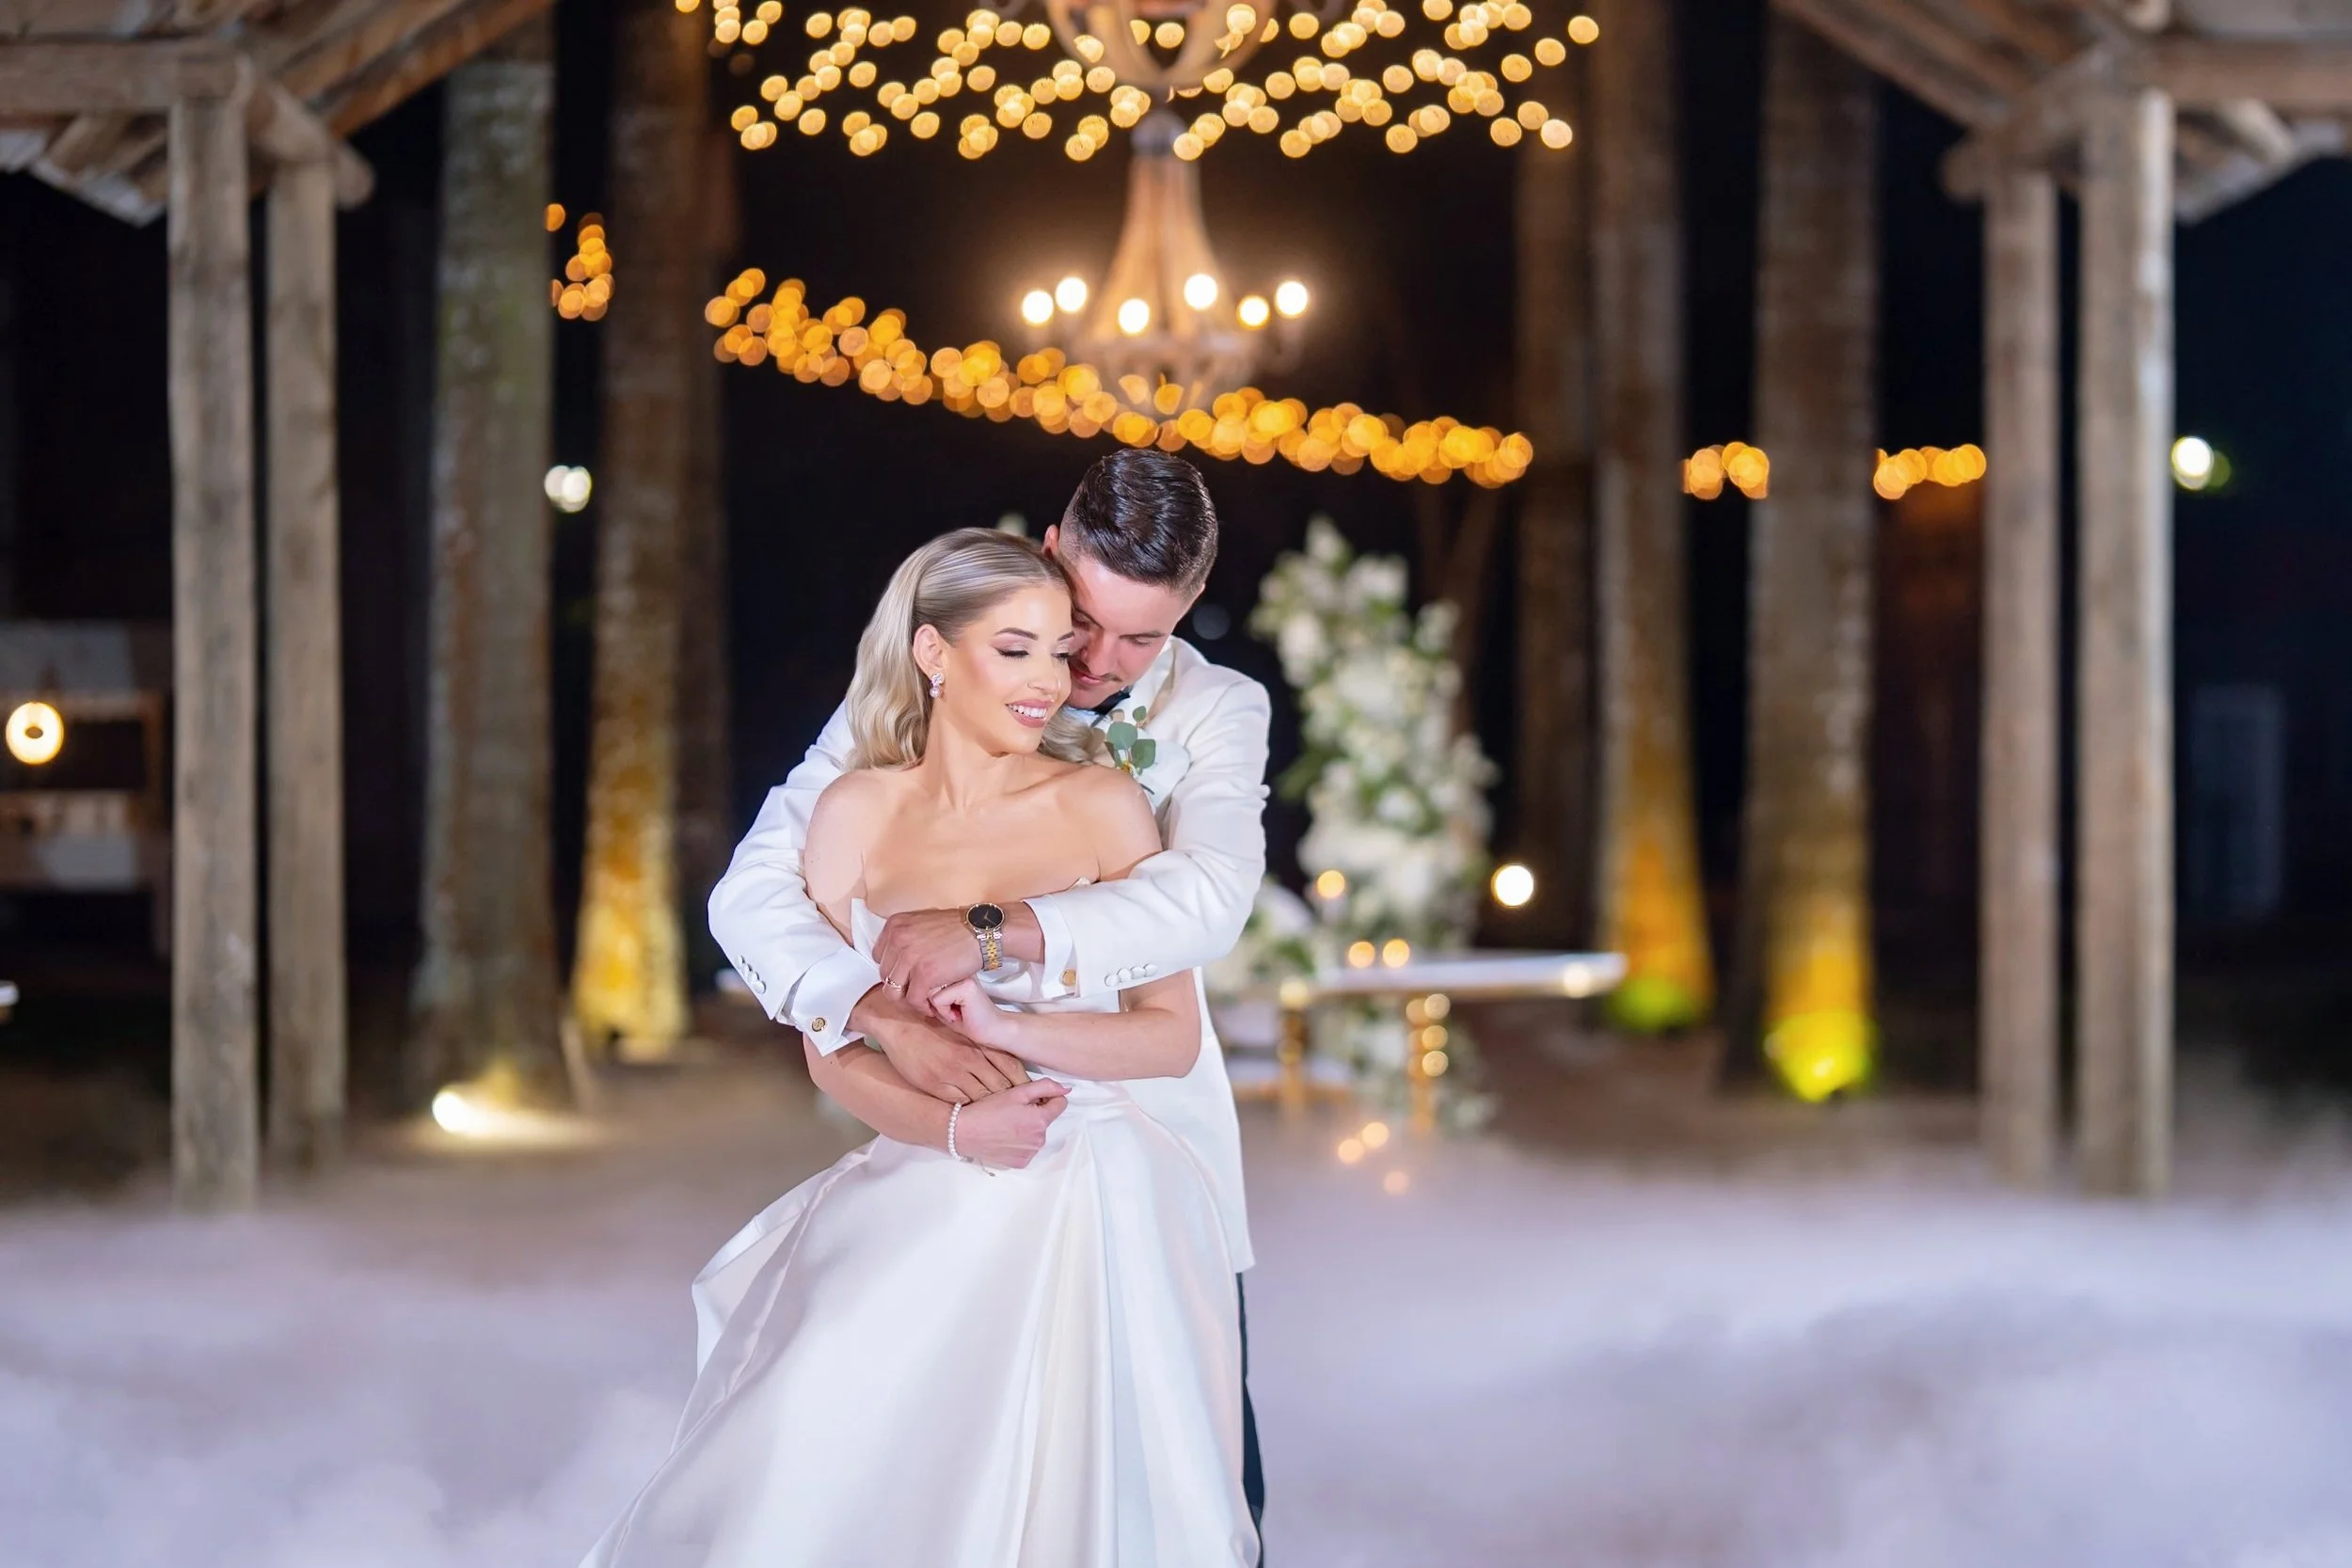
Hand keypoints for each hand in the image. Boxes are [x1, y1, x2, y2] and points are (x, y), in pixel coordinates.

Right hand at [850, 986, 1027, 1103]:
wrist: (901, 1025)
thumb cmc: (934, 1028)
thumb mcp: (963, 1032)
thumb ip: (984, 1046)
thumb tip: (1007, 1064)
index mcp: (978, 1043)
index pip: (1010, 1065)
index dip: (1023, 1081)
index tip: (1034, 1093)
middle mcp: (969, 1058)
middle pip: (1000, 1085)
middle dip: (1014, 1100)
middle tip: (1024, 1111)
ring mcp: (952, 1073)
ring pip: (983, 1097)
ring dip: (994, 1108)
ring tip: (1003, 1118)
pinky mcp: (937, 1085)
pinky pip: (961, 1103)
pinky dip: (972, 1110)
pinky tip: (978, 1115)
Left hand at [872, 907, 985, 1004]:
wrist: (981, 932)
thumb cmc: (957, 928)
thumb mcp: (922, 922)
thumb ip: (906, 935)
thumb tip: (895, 954)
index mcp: (895, 925)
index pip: (879, 957)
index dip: (893, 969)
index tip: (906, 976)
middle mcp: (898, 939)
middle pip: (885, 975)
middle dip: (900, 986)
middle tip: (916, 990)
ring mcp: (910, 957)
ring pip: (893, 991)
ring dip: (907, 999)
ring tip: (922, 1000)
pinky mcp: (924, 974)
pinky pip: (913, 1000)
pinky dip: (922, 1007)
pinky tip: (932, 1006)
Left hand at [929, 976, 1015, 1050]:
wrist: (993, 1031)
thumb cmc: (968, 1020)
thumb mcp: (942, 1005)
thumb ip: (927, 994)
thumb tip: (908, 991)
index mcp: (953, 970)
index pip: (925, 981)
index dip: (933, 1001)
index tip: (952, 1007)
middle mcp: (957, 970)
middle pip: (925, 986)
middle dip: (935, 1005)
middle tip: (955, 1010)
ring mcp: (962, 976)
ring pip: (929, 993)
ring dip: (940, 1009)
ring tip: (958, 1011)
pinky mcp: (965, 986)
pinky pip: (937, 999)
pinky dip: (945, 1012)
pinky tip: (961, 1013)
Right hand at [953, 1078, 1068, 1168]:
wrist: (962, 1132)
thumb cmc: (988, 1110)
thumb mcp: (1016, 1092)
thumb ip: (1045, 1087)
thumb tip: (1066, 1088)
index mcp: (1041, 1120)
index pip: (1060, 1104)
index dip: (1047, 1097)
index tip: (1031, 1098)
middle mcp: (1039, 1140)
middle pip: (1047, 1120)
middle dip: (1035, 1113)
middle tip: (1013, 1110)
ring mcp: (1030, 1153)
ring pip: (1037, 1135)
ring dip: (1028, 1128)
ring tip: (1006, 1123)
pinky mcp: (1020, 1163)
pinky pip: (1027, 1149)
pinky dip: (1020, 1142)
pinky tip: (1004, 1137)